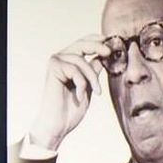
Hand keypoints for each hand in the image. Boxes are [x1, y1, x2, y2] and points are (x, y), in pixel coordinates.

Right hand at [27, 36, 112, 152]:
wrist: (58, 123)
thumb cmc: (72, 107)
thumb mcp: (89, 86)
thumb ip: (93, 71)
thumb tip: (103, 57)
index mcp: (70, 61)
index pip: (84, 44)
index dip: (97, 40)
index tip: (110, 41)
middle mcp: (61, 59)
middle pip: (82, 44)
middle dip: (98, 46)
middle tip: (109, 52)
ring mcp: (56, 63)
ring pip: (81, 61)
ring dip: (92, 78)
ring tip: (96, 92)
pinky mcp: (53, 69)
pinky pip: (75, 71)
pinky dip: (82, 84)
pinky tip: (79, 96)